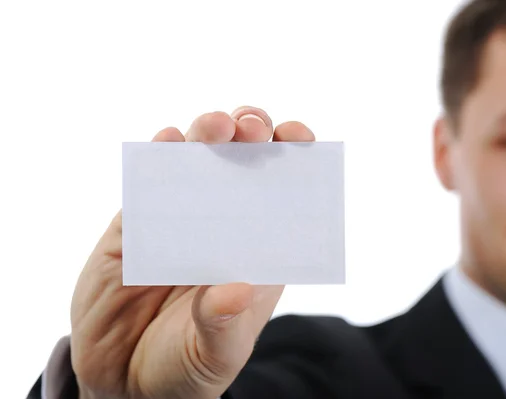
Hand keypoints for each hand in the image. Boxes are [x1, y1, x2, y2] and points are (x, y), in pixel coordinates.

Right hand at [70, 106, 314, 398]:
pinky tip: (166, 142)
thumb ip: (224, 325)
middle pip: (243, 163)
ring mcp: (177, 220)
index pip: (283, 193)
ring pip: (196, 161)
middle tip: (251, 128)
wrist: (124, 383)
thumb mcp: (215, 354)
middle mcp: (220, 226)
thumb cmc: (185, 366)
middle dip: (250, 134)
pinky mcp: (134, 224)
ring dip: (206, 134)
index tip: (298, 137)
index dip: (294, 158)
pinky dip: (157, 156)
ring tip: (215, 127)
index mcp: (256, 251)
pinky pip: (147, 182)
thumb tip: (236, 291)